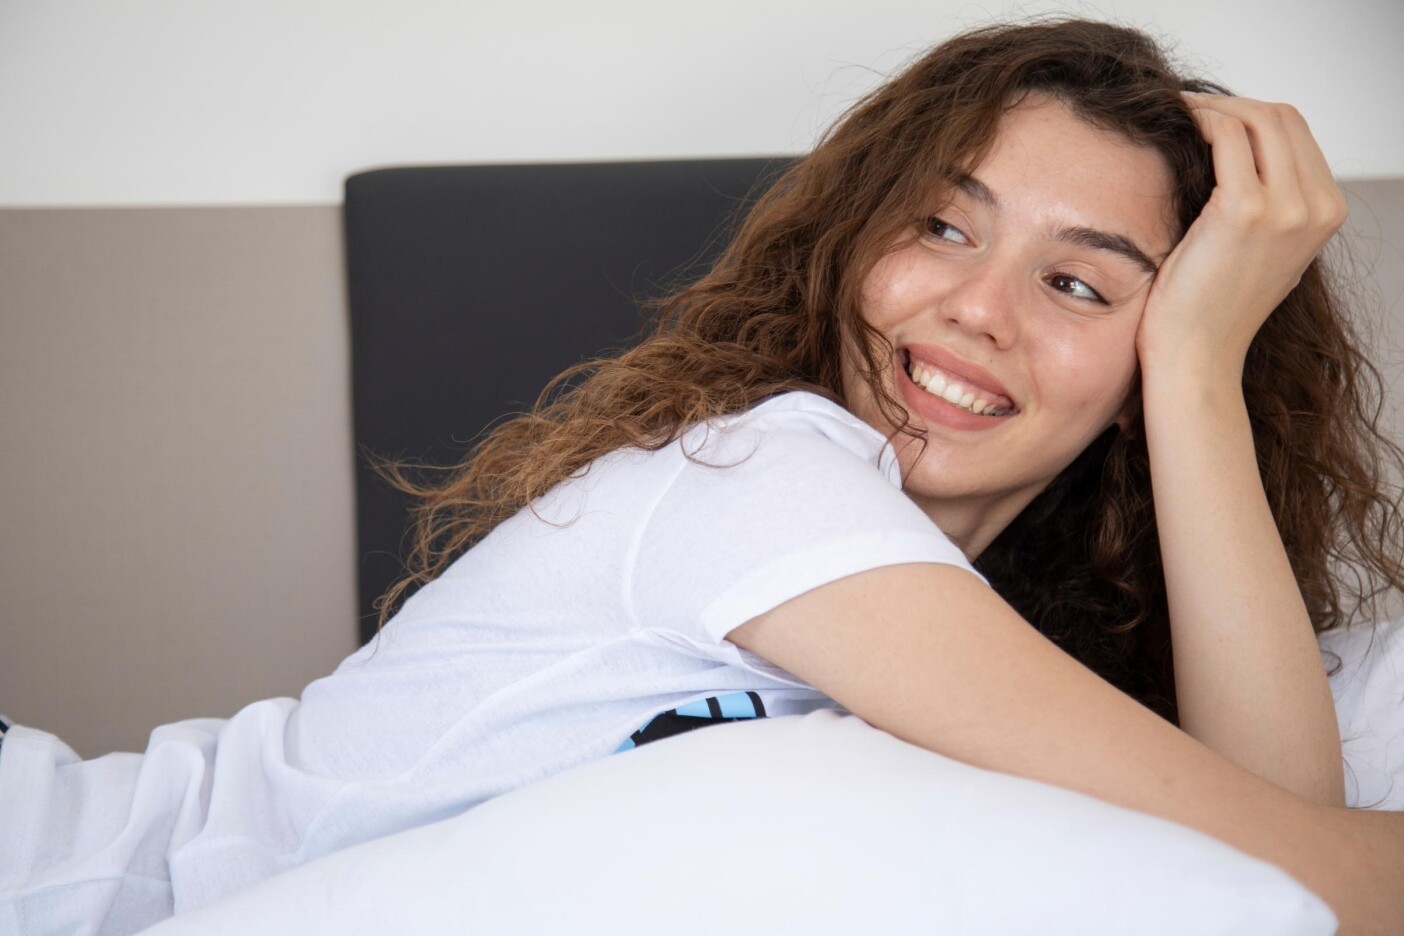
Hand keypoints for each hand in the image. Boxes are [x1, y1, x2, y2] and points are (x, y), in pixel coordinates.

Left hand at [1136, 93, 1347, 380]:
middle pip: (1281, 117)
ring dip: (1212, 108)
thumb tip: (1238, 158)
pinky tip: (1175, 132)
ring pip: (1257, 118)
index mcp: (1326, 212)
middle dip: (1230, 104)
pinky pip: (1228, 136)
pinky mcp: (1245, 210)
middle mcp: (1316, 207)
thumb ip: (1268, 206)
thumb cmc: (1211, 308)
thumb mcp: (1259, 250)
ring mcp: (1286, 208)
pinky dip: (1200, 122)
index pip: (1296, 132)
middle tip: (1185, 110)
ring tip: (1176, 117)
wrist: (1196, 356)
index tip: (1207, 117)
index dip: (1249, 114)